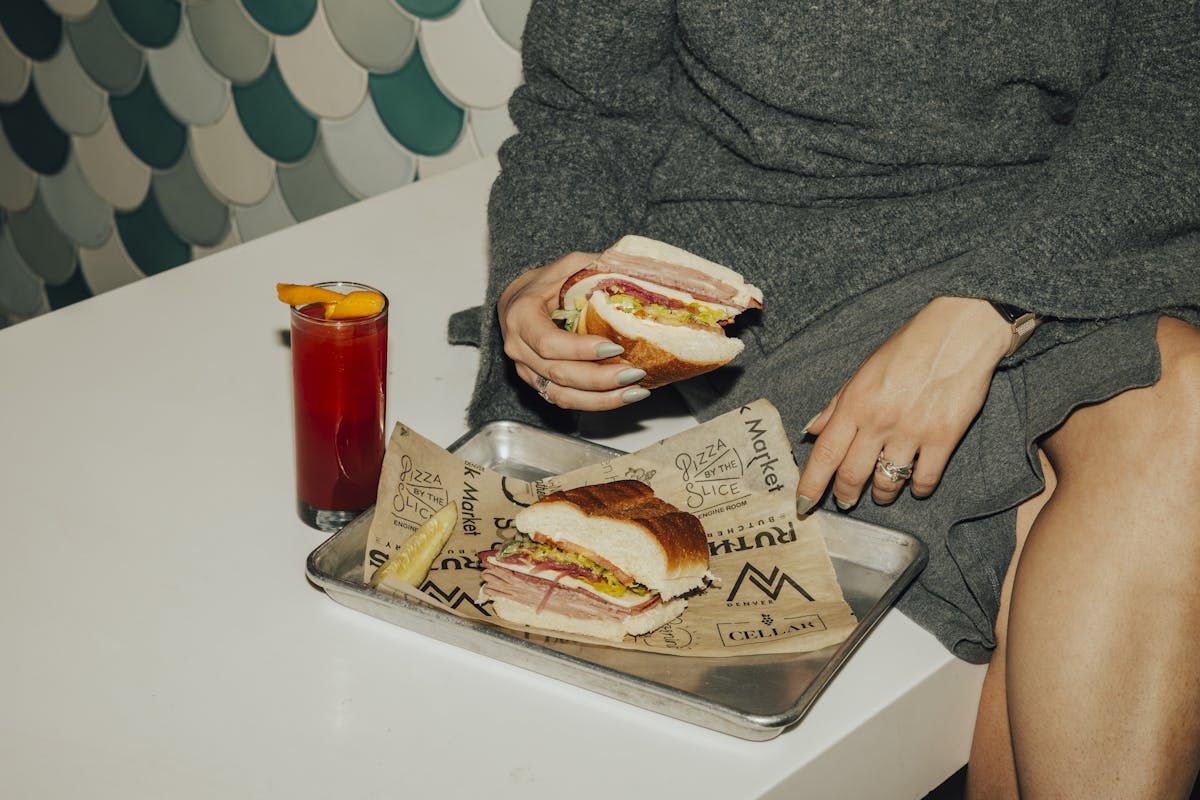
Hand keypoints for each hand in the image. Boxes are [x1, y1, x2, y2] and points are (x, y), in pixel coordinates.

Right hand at [498, 251, 651, 409]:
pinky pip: (565, 401)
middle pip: (559, 374)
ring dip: (601, 399)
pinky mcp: (538, 384)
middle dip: (599, 379)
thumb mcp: (569, 265)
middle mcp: (518, 348)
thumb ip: (598, 266)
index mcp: (521, 316)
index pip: (549, 343)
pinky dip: (595, 403)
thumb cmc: (545, 283)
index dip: (581, 350)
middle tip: (633, 373)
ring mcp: (526, 370)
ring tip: (635, 391)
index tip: (615, 348)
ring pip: (562, 395)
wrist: (518, 301)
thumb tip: (639, 271)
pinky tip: (622, 396)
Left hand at [796, 296, 1011, 511]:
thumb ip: (836, 404)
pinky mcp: (943, 438)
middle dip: (845, 495)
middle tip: (845, 500)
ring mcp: (911, 431)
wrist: (958, 333)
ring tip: (880, 493)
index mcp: (855, 403)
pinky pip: (925, 480)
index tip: (804, 503)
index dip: (811, 483)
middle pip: (852, 475)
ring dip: (881, 494)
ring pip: (887, 483)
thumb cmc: (908, 347)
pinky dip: (918, 489)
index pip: (825, 453)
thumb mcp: (863, 371)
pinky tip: (914, 485)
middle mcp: (878, 421)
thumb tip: (812, 430)